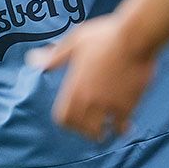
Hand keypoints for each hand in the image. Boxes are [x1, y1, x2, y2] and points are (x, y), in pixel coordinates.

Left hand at [29, 13, 153, 140]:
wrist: (135, 37)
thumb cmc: (106, 35)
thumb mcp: (75, 41)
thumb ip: (55, 56)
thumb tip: (32, 60)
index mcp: (75, 86)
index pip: (63, 117)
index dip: (67, 121)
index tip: (73, 121)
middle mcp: (90, 99)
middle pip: (81, 128)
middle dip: (85, 130)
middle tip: (91, 129)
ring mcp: (108, 103)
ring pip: (100, 131)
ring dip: (102, 132)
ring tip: (106, 131)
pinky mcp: (128, 104)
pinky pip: (121, 125)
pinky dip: (121, 128)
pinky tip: (125, 126)